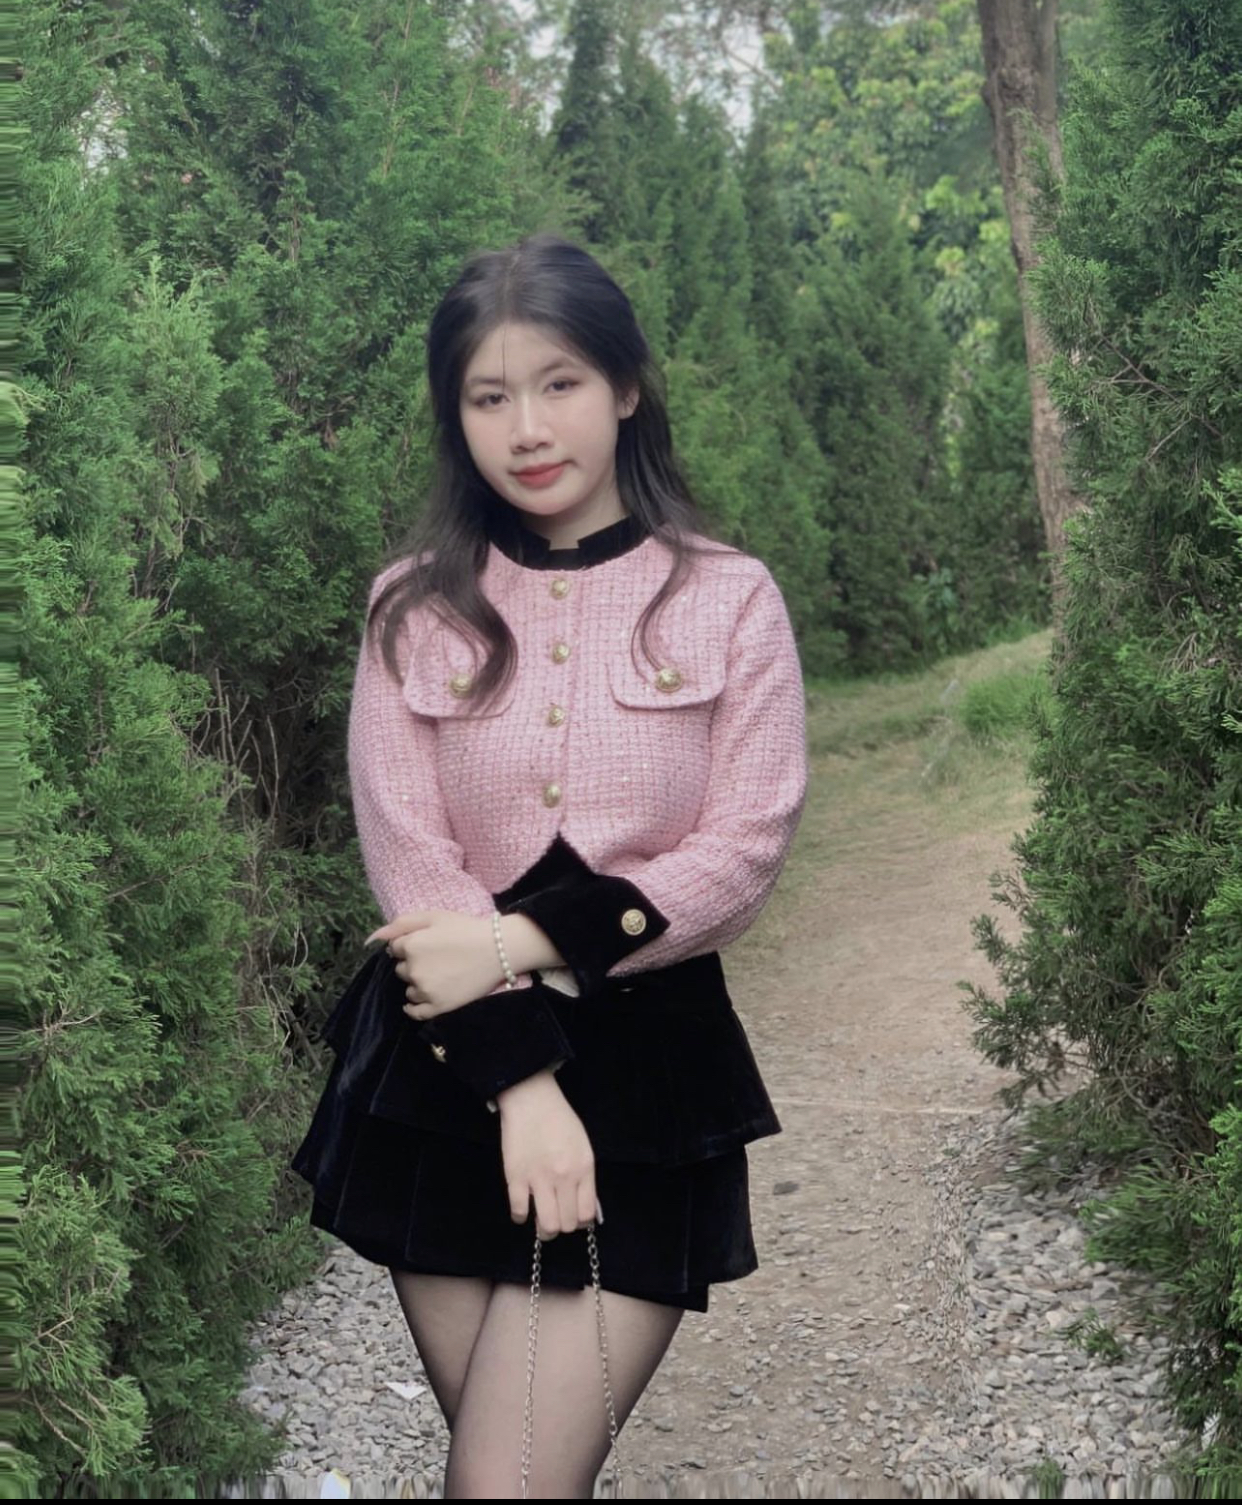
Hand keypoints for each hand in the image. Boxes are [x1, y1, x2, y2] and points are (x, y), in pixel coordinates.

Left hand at [364, 910, 500, 1019]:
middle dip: (413, 964)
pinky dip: (413, 1007)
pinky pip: (415, 1012)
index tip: (427, 944)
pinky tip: (419, 1001)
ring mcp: (425, 991)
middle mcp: (414, 970)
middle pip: (401, 970)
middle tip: (436, 958)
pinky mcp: (438, 1007)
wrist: (499, 949)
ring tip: (439, 974)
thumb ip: (400, 924)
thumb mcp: (433, 916)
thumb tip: (372, 938)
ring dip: (417, 983)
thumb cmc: (466, 929)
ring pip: (409, 989)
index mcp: (411, 945)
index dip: (410, 945)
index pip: (395, 949)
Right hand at [496, 1071, 598, 1240]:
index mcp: (584, 1169)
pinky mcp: (515, 1177)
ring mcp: (539, 1178)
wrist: (532, 1100)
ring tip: (540, 1222)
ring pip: (547, 1225)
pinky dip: (520, 1216)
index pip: (586, 1214)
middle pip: (567, 1224)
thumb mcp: (583, 1147)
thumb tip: (586, 1209)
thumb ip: (585, 1178)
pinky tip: (522, 1210)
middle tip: (556, 1218)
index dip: (580, 1222)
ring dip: (544, 1230)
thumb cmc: (560, 1121)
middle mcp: (564, 1177)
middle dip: (562, 1226)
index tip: (573, 1217)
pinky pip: (519, 1211)